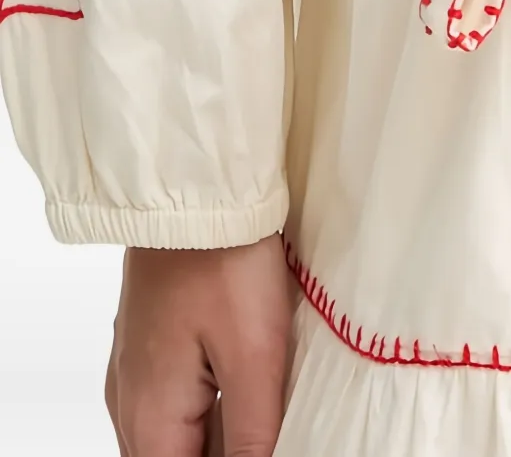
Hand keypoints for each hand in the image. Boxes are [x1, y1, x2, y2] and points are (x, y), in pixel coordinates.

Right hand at [106, 233, 292, 456]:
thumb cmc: (225, 261)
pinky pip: (174, 398)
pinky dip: (209, 406)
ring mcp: (136, 369)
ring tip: (266, 408)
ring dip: (217, 434)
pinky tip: (247, 387)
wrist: (196, 188)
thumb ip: (252, 435)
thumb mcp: (255, 357)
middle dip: (222, 450)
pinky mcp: (151, 342)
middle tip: (270, 425)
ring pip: (175, 434)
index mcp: (150, 417)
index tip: (264, 440)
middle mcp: (130, 401)